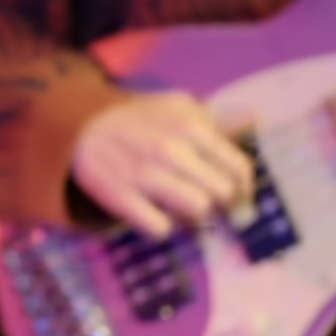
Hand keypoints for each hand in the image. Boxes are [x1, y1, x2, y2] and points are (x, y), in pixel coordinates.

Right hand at [69, 92, 254, 239]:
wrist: (81, 128)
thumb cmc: (140, 121)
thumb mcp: (177, 106)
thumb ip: (216, 118)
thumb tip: (254, 118)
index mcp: (190, 126)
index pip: (238, 168)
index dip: (245, 189)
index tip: (240, 199)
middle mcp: (171, 150)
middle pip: (222, 194)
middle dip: (222, 204)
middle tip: (212, 205)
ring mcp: (145, 175)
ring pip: (197, 211)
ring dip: (196, 215)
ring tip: (184, 208)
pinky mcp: (121, 199)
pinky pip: (161, 229)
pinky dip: (163, 227)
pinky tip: (157, 214)